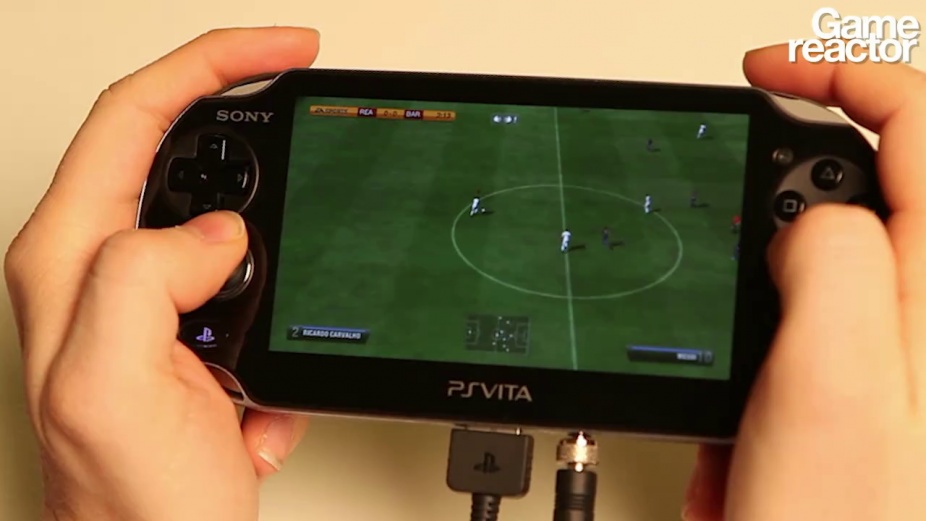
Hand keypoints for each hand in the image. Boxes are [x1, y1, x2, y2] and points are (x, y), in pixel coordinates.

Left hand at [4, 28, 319, 520]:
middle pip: (174, 145)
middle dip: (243, 113)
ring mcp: (151, 299)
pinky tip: (261, 374)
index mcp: (72, 260)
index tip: (282, 52)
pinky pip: (250, 278)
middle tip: (295, 86)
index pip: (136, 118)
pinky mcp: (192, 328)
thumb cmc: (131, 500)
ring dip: (273, 235)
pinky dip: (279, 302)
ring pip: (223, 215)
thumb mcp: (114, 386)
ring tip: (279, 292)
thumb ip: (145, 279)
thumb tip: (216, 231)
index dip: (211, 66)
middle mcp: (103, 269)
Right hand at [683, 46, 925, 519]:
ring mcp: (892, 353)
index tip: (766, 68)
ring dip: (755, 305)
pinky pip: (794, 332)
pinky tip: (737, 438)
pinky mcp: (853, 388)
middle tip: (731, 237)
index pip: (920, 120)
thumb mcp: (834, 378)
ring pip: (823, 261)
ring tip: (734, 398)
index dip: (842, 73)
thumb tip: (816, 212)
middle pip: (875, 180)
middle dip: (786, 197)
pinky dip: (748, 365)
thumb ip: (838, 260)